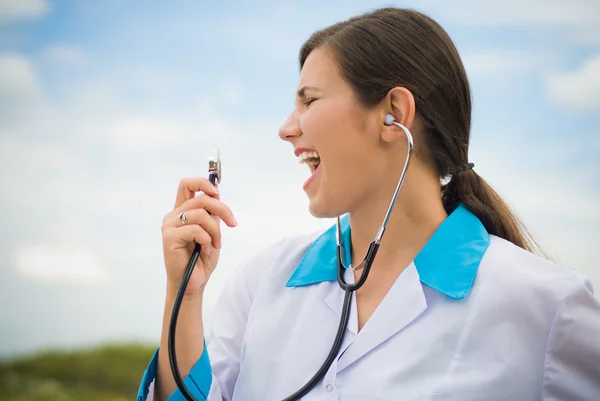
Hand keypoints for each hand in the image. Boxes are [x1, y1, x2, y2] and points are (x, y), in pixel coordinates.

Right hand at [161, 177, 236, 295]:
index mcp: (182, 211)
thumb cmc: (201, 259)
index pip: (187, 184)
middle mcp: (173, 215)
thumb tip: (217, 194)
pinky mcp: (169, 237)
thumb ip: (212, 214)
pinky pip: (196, 229)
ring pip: (201, 214)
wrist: (193, 283)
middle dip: (222, 209)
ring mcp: (169, 225)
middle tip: (232, 224)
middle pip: (201, 198)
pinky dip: (207, 240)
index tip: (218, 193)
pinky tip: (205, 251)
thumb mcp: (212, 232)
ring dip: (215, 230)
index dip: (203, 183)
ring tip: (215, 244)